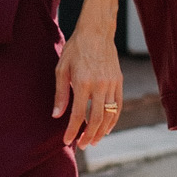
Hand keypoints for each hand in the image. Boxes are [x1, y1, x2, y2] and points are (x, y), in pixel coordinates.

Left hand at [53, 25, 122, 148]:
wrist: (96, 32)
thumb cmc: (76, 49)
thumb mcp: (62, 68)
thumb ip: (60, 94)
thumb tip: (57, 115)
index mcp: (83, 82)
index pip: (78, 114)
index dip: (72, 130)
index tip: (67, 140)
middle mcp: (100, 85)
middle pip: (96, 119)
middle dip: (89, 135)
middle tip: (82, 145)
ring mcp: (112, 84)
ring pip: (110, 115)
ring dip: (102, 131)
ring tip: (93, 141)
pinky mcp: (119, 82)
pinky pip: (118, 106)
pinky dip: (113, 120)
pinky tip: (106, 128)